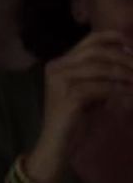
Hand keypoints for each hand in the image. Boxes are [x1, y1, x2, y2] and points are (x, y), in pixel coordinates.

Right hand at [31, 30, 132, 182]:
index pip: (89, 41)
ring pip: (101, 68)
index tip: (131, 46)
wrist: (57, 144)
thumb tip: (129, 56)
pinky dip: (120, 90)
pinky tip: (130, 94)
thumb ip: (101, 74)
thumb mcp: (89, 90)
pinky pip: (101, 87)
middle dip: (124, 58)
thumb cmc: (75, 118)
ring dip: (125, 74)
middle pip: (97, 52)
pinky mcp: (68, 97)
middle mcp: (56, 69)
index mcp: (60, 64)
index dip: (113, 38)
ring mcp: (60, 82)